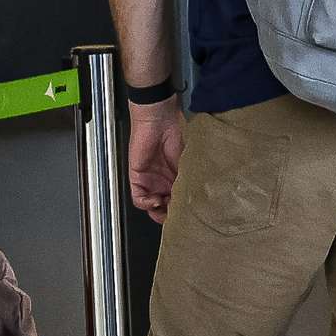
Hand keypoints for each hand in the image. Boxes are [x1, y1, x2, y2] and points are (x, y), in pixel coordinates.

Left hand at [126, 99, 182, 222]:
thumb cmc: (176, 132)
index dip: (181, 210)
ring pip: (151, 207)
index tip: (188, 214)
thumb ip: (191, 180)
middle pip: (164, 209)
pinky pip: (138, 199)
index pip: (177, 202)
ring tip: (167, 206)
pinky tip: (156, 199)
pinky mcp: (137, 177)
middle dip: (170, 215)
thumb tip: (198, 200)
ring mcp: (149, 181)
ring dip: (159, 211)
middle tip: (177, 215)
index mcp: (176, 178)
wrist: (160, 119)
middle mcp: (162, 181)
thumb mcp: (188, 161)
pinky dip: (147, 204)